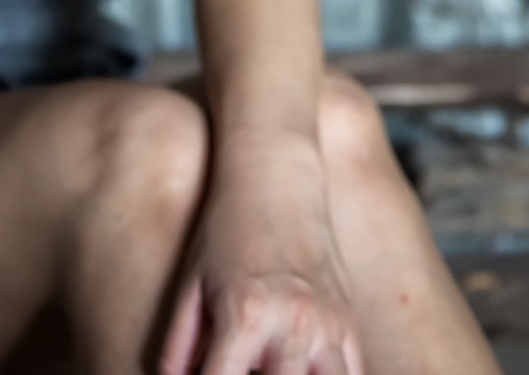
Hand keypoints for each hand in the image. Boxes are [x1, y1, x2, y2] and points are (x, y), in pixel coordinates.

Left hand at [159, 135, 362, 374]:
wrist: (275, 174)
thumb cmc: (225, 228)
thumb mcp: (190, 285)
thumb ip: (179, 347)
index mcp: (246, 317)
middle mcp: (293, 325)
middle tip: (243, 374)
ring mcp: (328, 325)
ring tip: (275, 371)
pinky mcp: (349, 322)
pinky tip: (306, 374)